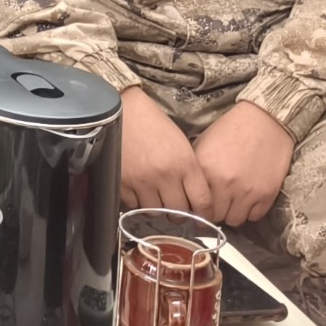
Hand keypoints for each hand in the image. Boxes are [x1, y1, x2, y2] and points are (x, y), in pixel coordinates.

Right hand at [119, 88, 214, 217]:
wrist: (124, 110)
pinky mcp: (122, 182)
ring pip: (155, 212)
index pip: (202, 202)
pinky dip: (137, 202)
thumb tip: (194, 201)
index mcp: (185, 164)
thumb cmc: (155, 126)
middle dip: (179, 213)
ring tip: (155, 196)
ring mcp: (142, 180)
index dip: (203, 214)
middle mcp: (165, 175)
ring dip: (157, 208)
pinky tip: (139, 190)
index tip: (201, 215)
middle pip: (179, 213)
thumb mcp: (182, 146)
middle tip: (175, 206)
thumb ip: (190, 174)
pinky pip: (133, 206)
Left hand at [191, 101, 294, 229]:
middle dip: (214, 212)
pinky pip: (254, 216)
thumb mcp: (203, 145)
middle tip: (216, 203)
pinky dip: (249, 211)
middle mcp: (226, 184)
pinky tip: (247, 198)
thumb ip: (196, 171)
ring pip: (234, 220)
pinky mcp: (267, 194)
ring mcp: (248, 191)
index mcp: (206, 170)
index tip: (198, 207)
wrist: (264, 120)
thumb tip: (188, 193)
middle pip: (215, 217)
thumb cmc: (230, 130)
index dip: (196, 208)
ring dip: (231, 213)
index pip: (196, 206)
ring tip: (231, 201)